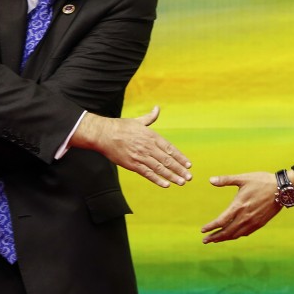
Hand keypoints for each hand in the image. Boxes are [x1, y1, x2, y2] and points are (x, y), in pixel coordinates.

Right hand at [71, 106, 191, 186]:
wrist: (103, 134)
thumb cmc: (120, 127)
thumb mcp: (137, 121)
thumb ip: (150, 117)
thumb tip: (157, 108)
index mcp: (151, 136)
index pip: (170, 148)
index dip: (180, 157)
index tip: (188, 165)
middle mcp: (148, 146)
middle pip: (167, 160)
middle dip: (179, 169)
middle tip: (189, 177)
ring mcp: (140, 156)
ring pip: (159, 168)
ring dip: (172, 176)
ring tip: (181, 182)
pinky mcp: (132, 164)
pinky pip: (147, 173)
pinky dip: (157, 179)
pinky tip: (166, 184)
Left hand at [201, 172, 282, 242]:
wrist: (282, 189)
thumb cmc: (262, 181)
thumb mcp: (243, 178)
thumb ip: (226, 180)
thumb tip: (210, 180)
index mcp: (238, 206)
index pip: (221, 221)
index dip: (211, 227)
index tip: (203, 230)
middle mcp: (245, 217)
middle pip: (226, 232)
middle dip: (214, 237)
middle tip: (205, 240)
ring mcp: (253, 222)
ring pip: (236, 234)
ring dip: (224, 238)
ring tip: (215, 240)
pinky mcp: (260, 223)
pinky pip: (245, 233)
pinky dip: (236, 236)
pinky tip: (232, 235)